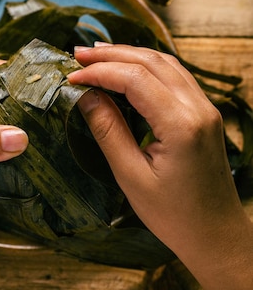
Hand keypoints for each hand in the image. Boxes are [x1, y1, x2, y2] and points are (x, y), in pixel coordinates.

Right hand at [69, 43, 243, 258]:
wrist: (216, 235)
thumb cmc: (174, 216)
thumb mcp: (131, 176)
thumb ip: (108, 130)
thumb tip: (84, 96)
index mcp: (181, 125)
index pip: (135, 78)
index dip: (100, 72)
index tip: (71, 77)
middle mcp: (198, 108)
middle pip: (151, 61)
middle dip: (112, 54)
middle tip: (77, 55)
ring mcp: (205, 108)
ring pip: (165, 63)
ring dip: (129, 54)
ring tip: (97, 55)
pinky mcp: (204, 113)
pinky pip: (175, 75)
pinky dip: (147, 66)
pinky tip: (126, 68)